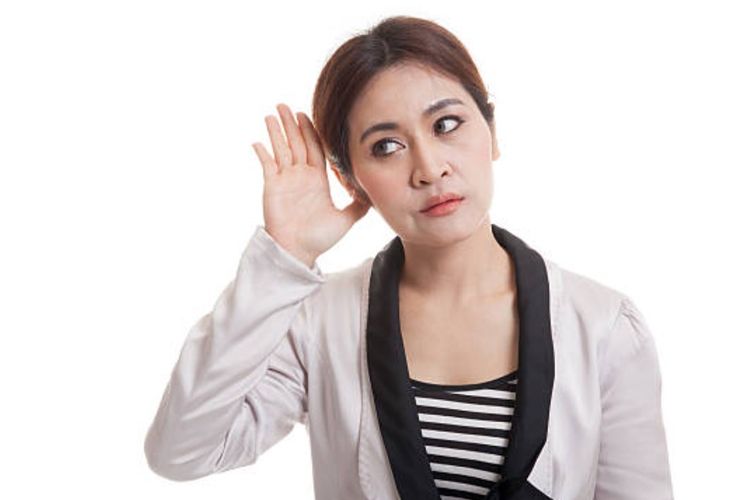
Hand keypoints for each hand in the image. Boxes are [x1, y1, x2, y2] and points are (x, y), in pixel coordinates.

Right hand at [252, 103, 369, 266]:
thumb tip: (371, 190)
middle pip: (296, 143)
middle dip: (292, 124)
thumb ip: (359, 204)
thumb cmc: (319, 238)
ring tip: (273, 114)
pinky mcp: (272, 187)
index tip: (308, 114)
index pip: (315, 149)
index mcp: (317, 180)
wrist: (299, 252)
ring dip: (276, 131)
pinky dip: (262, 153)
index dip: (311, 131)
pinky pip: (266, 166)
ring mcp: (284, 180)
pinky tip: (257, 142)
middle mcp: (300, 176)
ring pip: (281, 149)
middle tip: (287, 106)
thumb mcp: (347, 218)